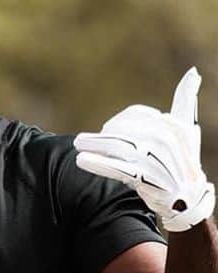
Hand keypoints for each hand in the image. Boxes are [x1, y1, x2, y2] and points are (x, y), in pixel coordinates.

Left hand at [74, 67, 214, 231]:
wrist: (187, 199)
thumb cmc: (183, 160)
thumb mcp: (186, 130)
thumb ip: (185, 100)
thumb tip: (193, 73)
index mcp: (173, 126)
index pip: (136, 115)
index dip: (119, 122)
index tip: (109, 131)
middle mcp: (165, 141)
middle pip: (124, 130)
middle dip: (104, 135)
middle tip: (86, 140)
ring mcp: (155, 159)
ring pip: (117, 147)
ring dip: (94, 144)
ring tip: (79, 144)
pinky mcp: (145, 178)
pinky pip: (117, 167)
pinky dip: (98, 163)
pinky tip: (81, 159)